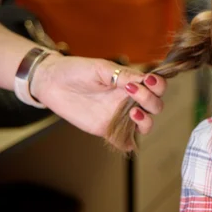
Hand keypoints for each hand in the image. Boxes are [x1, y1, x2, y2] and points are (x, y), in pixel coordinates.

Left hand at [30, 54, 166, 139]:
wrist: (52, 82)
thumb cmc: (77, 70)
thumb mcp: (101, 68)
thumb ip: (123, 75)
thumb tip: (143, 80)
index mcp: (132, 83)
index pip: (157, 86)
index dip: (158, 85)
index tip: (147, 81)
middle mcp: (130, 100)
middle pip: (156, 106)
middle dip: (151, 100)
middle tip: (132, 92)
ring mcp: (120, 116)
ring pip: (146, 125)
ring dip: (145, 121)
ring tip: (132, 112)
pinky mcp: (107, 130)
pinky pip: (124, 141)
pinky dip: (129, 143)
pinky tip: (125, 139)